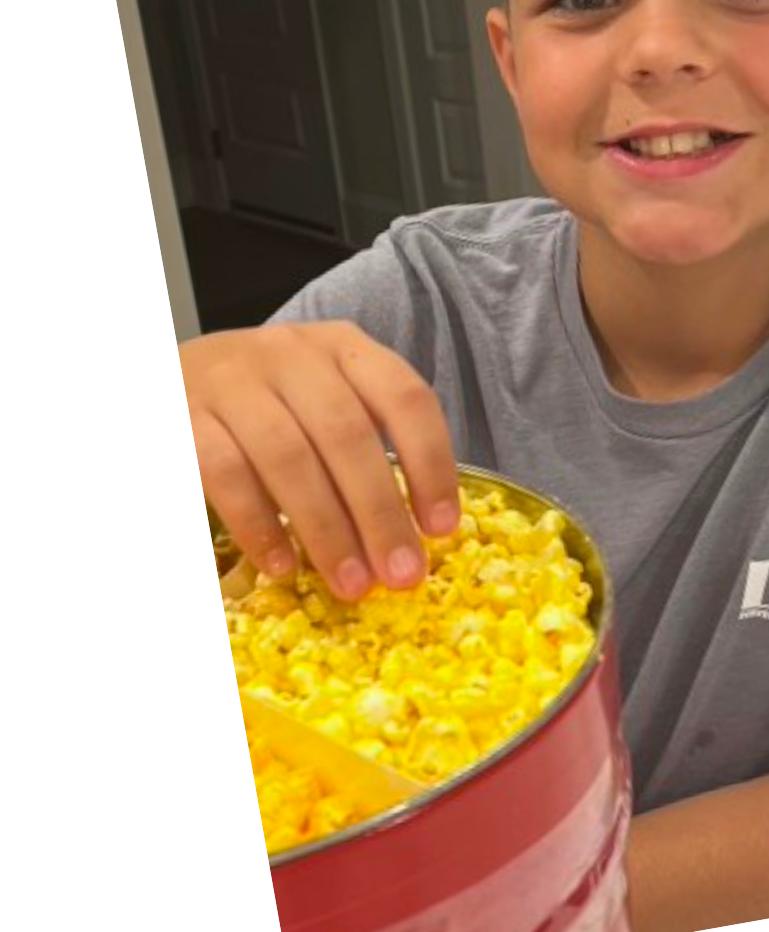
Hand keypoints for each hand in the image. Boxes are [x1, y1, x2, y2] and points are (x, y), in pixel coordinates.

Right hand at [181, 322, 459, 600]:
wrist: (162, 373)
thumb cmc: (263, 401)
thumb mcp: (321, 398)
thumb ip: (363, 447)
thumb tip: (416, 534)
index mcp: (343, 347)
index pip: (404, 396)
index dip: (432, 463)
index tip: (443, 529)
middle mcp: (291, 353)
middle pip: (347, 434)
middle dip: (380, 512)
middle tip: (402, 576)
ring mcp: (232, 379)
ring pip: (289, 457)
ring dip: (326, 529)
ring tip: (352, 584)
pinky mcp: (181, 413)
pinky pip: (225, 472)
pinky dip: (258, 524)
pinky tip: (282, 566)